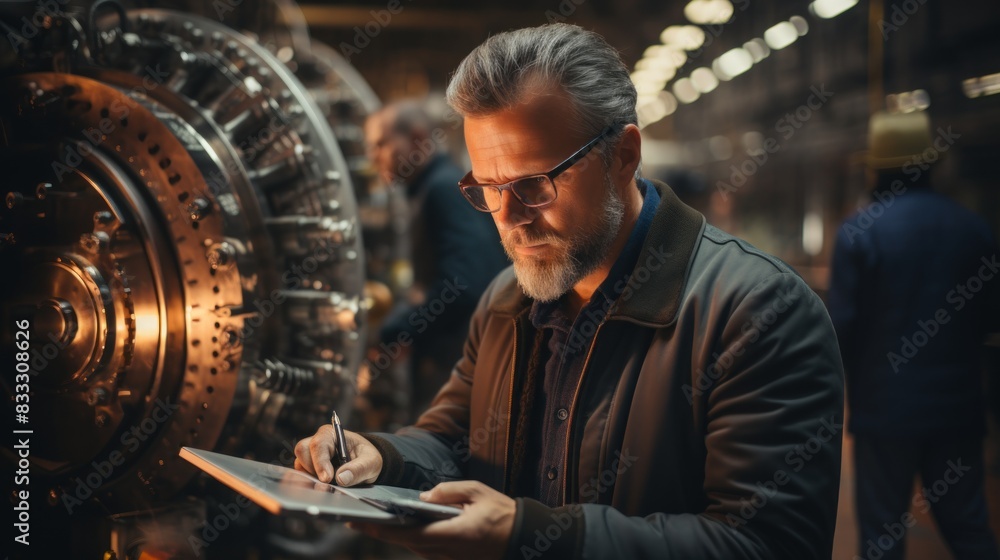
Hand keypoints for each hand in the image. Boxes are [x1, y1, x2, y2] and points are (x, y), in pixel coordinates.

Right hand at [293, 425, 382, 485]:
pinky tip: (322, 486)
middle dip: (313, 469)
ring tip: (329, 484)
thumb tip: (341, 478)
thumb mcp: (371, 462)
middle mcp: (318, 441)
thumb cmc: (367, 457)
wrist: (366, 464)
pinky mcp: (308, 467)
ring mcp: (311, 454)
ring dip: (311, 477)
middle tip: (328, 483)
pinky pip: (301, 474)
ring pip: (300, 464)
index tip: (327, 478)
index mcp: (332, 434)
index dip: (320, 462)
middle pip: (303, 451)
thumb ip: (359, 469)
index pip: (318, 445)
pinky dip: (309, 482)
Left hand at [349, 481, 515, 559]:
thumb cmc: (502, 512)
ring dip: (393, 535)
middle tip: (355, 520)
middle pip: (405, 543)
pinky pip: (424, 549)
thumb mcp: (478, 492)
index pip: (408, 533)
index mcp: (453, 533)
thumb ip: (450, 491)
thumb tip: (423, 496)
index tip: (359, 522)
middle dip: (379, 532)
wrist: (522, 538)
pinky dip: (409, 538)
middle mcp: (446, 551)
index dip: (381, 529)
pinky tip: (399, 527)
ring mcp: (448, 558)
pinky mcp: (451, 559)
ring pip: (413, 547)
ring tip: (372, 520)